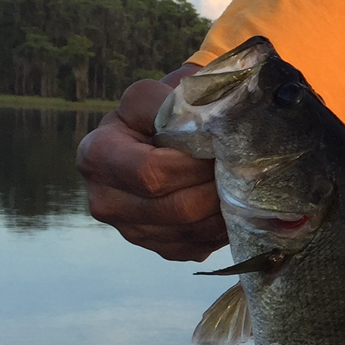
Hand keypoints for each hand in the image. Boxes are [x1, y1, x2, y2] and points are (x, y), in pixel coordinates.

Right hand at [76, 69, 226, 261]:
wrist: (160, 138)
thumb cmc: (160, 112)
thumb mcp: (157, 96)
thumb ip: (175, 106)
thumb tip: (212, 124)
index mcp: (97, 155)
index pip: (153, 172)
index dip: (195, 165)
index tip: (223, 149)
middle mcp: (105, 200)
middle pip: (177, 208)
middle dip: (217, 188)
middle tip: (246, 170)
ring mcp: (130, 231)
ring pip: (193, 231)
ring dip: (226, 210)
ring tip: (245, 187)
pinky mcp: (159, 248)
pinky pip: (199, 246)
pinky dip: (223, 228)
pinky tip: (233, 205)